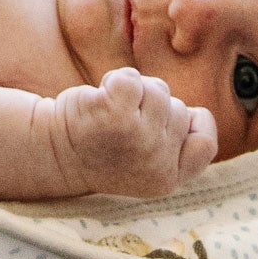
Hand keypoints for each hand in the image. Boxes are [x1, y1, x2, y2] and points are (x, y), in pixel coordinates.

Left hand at [47, 67, 216, 198]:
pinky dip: (115, 79)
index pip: (205, 142)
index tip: (164, 124)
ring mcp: (139, 140)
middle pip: (179, 110)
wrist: (52, 152)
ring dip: (134, 91)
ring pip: (158, 90)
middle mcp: (157, 164)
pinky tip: (99, 98)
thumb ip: (173, 146)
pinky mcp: (116, 116)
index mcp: (168, 180)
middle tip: (123, 123)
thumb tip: (197, 116)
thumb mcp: (145, 161)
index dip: (192, 124)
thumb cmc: (101, 148)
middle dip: (153, 106)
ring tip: (110, 110)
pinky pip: (131, 78)